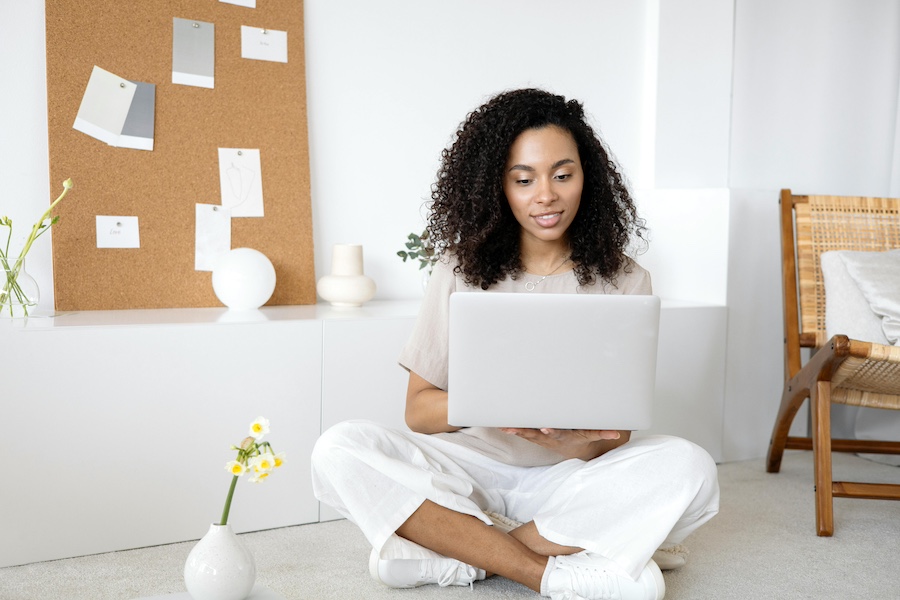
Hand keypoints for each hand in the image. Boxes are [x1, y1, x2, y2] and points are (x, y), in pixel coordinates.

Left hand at [498, 428, 629, 460]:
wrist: (576, 449)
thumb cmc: (584, 438)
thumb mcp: (594, 435)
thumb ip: (604, 433)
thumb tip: (617, 433)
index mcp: (565, 437)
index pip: (558, 434)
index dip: (551, 431)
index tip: (545, 428)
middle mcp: (551, 438)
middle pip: (537, 435)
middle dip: (526, 431)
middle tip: (515, 428)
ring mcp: (543, 438)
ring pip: (527, 434)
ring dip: (515, 430)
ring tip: (504, 426)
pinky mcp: (537, 436)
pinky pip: (524, 433)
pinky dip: (513, 429)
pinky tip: (501, 425)